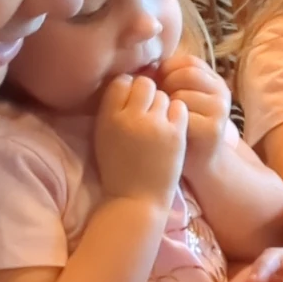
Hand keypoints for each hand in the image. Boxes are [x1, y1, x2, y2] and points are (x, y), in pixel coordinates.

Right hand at [94, 75, 186, 207]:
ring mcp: (155, 125)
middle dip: (147, 93)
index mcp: (108, 118)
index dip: (128, 88)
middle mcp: (131, 118)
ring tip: (158, 123)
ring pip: (163, 95)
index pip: (121, 82)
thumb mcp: (103, 137)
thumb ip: (112, 110)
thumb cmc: (117, 169)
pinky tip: (170, 127)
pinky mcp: (175, 134)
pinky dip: (176, 114)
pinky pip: (179, 107)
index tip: (131, 101)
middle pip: (144, 84)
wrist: (136, 199)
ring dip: (162, 105)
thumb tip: (127, 82)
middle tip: (147, 110)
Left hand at [156, 54, 230, 174]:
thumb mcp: (179, 97)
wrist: (196, 162)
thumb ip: (171, 79)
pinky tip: (168, 130)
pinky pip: (182, 116)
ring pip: (182, 95)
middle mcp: (222, 92)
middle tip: (158, 102)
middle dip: (167, 86)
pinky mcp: (212, 129)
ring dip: (166, 105)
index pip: (188, 61)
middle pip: (187, 74)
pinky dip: (170, 122)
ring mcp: (219, 110)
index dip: (167, 69)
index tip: (155, 84)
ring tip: (163, 117)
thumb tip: (148, 65)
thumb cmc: (181, 127)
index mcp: (214, 80)